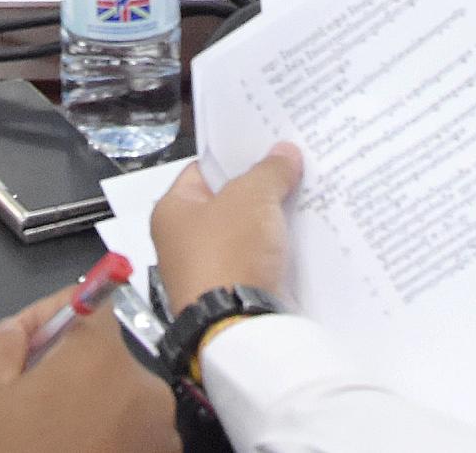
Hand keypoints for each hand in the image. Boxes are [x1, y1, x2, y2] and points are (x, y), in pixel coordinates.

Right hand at [0, 290, 177, 452]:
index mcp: (102, 355)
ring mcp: (161, 433)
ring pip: (117, 399)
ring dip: (87, 409)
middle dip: (66, 371)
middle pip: (103, 356)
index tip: (29, 344)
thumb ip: (2, 339)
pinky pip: (131, 437)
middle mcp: (144, 386)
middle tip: (26, 403)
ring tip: (47, 441)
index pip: (90, 302)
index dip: (55, 316)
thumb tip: (25, 329)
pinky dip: (105, 442)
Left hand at [152, 144, 299, 308]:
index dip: (234, 158)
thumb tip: (285, 153)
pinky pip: (254, 264)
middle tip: (292, 172)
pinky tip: (301, 240)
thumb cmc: (228, 251)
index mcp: (170, 211)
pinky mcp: (227, 297)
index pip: (202, 170)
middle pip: (226, 204)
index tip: (267, 149)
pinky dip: (274, 254)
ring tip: (304, 201)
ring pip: (243, 236)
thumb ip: (269, 171)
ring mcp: (204, 272)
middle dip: (258, 191)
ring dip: (269, 224)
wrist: (235, 327)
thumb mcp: (251, 197)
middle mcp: (180, 242)